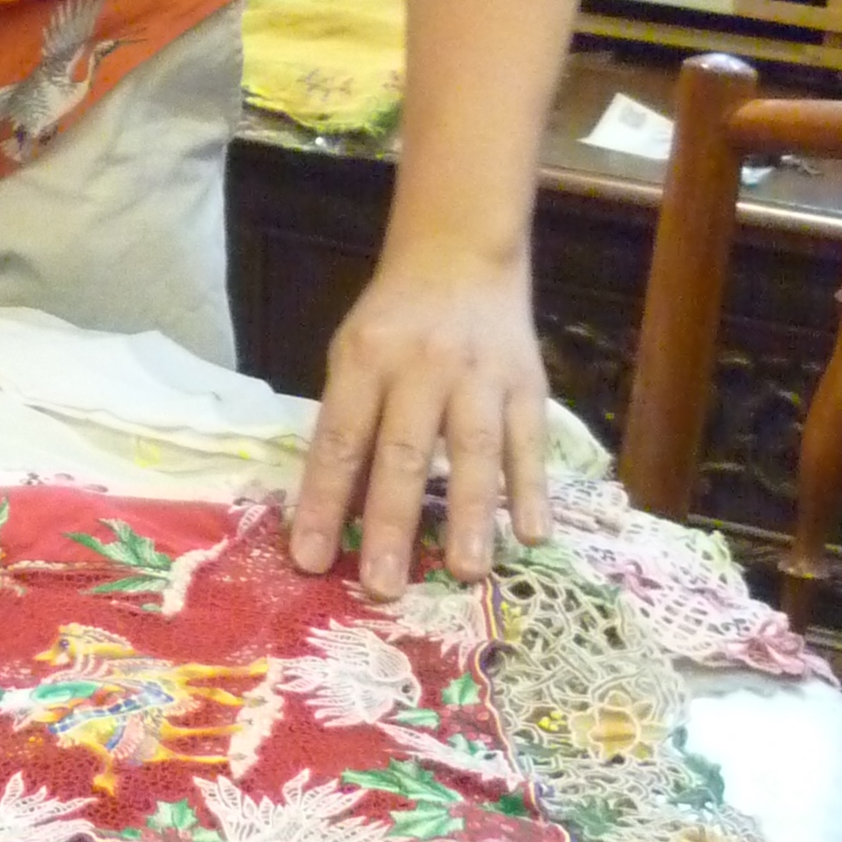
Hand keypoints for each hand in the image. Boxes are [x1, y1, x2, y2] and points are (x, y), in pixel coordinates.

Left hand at [288, 251, 553, 597]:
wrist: (460, 253)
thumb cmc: (394, 319)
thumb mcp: (352, 353)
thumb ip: (348, 422)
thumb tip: (332, 511)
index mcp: (366, 360)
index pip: (340, 441)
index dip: (323, 502)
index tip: (310, 561)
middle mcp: (423, 368)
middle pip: (404, 454)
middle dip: (393, 525)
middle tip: (383, 588)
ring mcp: (480, 377)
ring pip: (475, 452)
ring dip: (470, 516)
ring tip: (465, 572)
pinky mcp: (528, 384)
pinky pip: (530, 443)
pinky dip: (532, 490)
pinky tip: (532, 535)